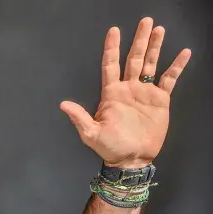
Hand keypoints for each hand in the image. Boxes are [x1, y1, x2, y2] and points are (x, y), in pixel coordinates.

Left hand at [60, 17, 191, 168]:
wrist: (131, 159)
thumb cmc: (110, 148)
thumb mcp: (91, 134)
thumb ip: (79, 117)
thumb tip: (63, 104)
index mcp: (111, 94)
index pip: (111, 65)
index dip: (112, 48)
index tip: (114, 31)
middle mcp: (127, 89)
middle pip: (133, 59)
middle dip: (138, 40)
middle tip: (145, 21)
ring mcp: (144, 93)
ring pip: (149, 64)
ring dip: (154, 47)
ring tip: (159, 29)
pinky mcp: (160, 100)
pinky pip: (169, 79)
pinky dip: (176, 66)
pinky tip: (183, 53)